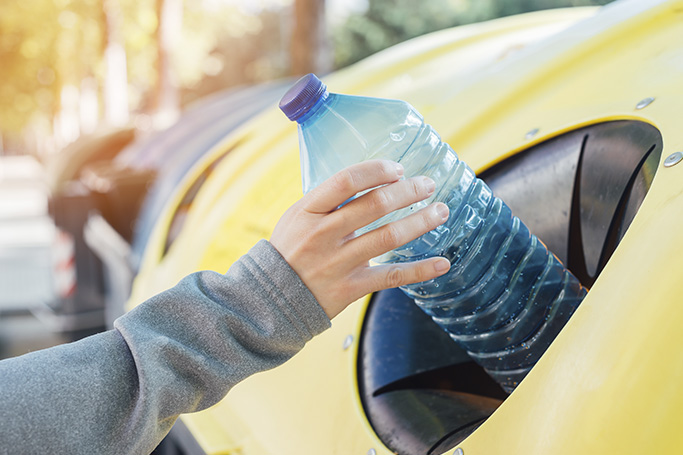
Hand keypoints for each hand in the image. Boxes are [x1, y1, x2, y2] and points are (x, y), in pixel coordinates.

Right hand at [270, 159, 450, 318]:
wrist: (270, 299)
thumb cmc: (289, 251)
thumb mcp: (296, 217)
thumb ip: (328, 201)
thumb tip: (371, 180)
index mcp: (308, 210)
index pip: (346, 180)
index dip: (377, 171)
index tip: (398, 169)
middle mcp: (323, 234)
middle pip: (375, 205)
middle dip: (408, 191)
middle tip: (428, 184)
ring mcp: (338, 262)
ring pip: (388, 237)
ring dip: (420, 222)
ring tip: (440, 211)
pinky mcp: (350, 287)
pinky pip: (391, 277)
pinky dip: (419, 270)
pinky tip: (442, 263)